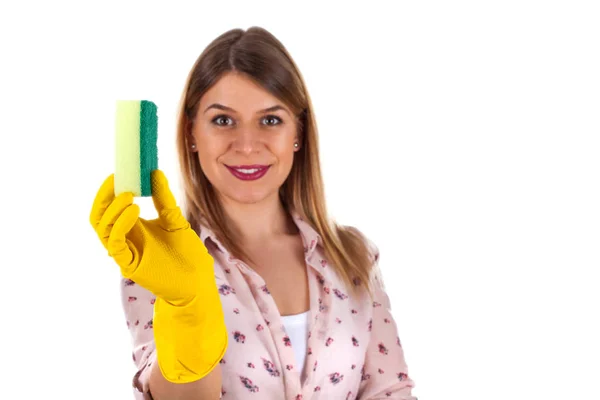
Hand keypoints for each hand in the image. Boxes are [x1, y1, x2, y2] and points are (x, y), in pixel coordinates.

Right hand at [90, 169, 212, 305]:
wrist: (198, 280)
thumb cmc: (187, 253)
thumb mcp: (174, 219)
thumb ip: (163, 198)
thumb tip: (155, 172)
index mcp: (133, 227)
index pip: (111, 207)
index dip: (110, 190)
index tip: (118, 172)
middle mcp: (125, 238)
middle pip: (100, 216)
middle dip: (104, 197)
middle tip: (117, 180)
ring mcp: (125, 252)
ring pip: (103, 228)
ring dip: (113, 209)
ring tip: (129, 195)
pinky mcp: (129, 264)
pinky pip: (114, 244)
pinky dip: (120, 225)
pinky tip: (134, 210)